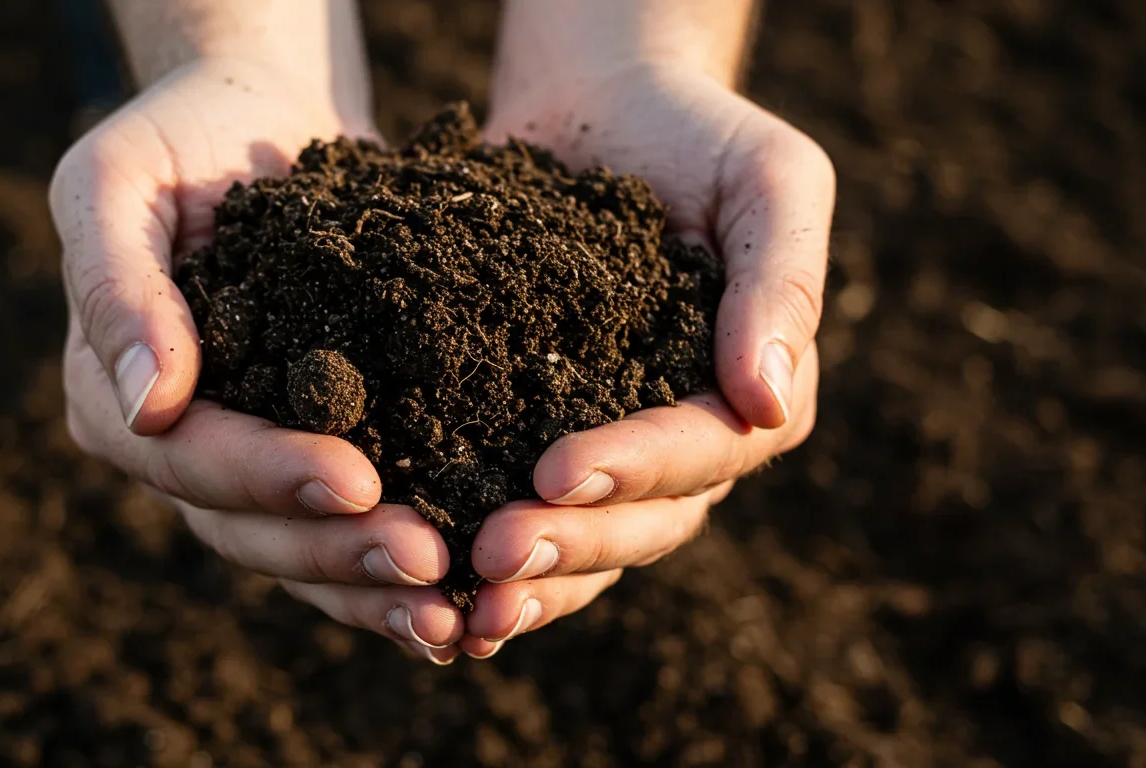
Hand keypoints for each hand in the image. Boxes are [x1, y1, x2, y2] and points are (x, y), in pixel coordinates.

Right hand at [50, 59, 463, 663]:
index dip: (269, 476)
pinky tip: (464, 593)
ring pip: (300, 550)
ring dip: (374, 584)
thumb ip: (116, 287)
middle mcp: (174, 449)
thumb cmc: (175, 135)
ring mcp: (243, 461)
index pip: (187, 458)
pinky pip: (345, 526)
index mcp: (113, 397)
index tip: (360, 480)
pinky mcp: (312, 452)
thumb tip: (150, 405)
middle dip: (338, 551)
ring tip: (456, 607)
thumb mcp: (114, 183)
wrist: (252, 121)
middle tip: (430, 565)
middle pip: (246, 529)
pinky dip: (394, 565)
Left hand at [460, 61, 832, 657]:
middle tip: (493, 555)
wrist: (603, 103)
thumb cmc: (699, 132)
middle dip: (571, 542)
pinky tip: (428, 574)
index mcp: (752, 394)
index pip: (705, 451)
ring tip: (461, 596)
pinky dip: (478, 542)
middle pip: (643, 520)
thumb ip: (782, 284)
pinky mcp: (534, 434)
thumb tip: (772, 401)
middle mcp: (686, 441)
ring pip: (582, 538)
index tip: (556, 471)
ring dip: (528, 576)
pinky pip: (517, 505)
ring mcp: (610, 446)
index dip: (636, 468)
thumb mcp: (770, 181)